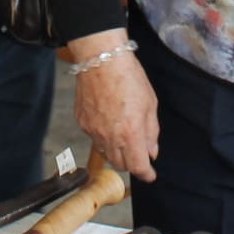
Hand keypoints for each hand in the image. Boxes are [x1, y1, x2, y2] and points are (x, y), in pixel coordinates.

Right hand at [67, 31, 159, 180]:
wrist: (101, 59)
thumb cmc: (128, 76)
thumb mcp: (150, 104)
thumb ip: (151, 132)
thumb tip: (151, 151)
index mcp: (130, 134)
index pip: (137, 167)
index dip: (146, 174)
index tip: (150, 174)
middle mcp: (110, 137)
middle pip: (120, 164)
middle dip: (131, 162)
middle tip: (138, 152)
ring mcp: (93, 131)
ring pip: (105, 153)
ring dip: (116, 151)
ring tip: (123, 134)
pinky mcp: (82, 122)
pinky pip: (93, 137)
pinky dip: (103, 136)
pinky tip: (108, 119)